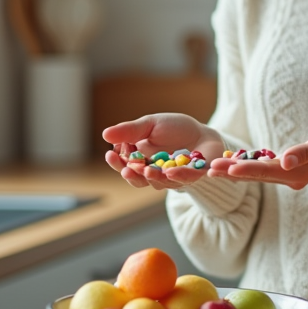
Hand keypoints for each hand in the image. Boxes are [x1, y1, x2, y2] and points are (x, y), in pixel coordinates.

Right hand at [103, 113, 225, 190]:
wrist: (202, 133)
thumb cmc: (174, 129)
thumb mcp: (149, 125)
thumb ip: (130, 131)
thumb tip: (105, 134)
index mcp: (142, 162)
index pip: (126, 167)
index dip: (117, 164)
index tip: (110, 154)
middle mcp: (155, 174)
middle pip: (139, 180)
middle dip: (132, 175)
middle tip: (125, 169)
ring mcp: (173, 178)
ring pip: (160, 183)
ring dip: (153, 178)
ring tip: (147, 170)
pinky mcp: (193, 177)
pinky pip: (185, 179)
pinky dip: (178, 176)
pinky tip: (170, 172)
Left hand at [208, 122, 307, 190]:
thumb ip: (306, 152)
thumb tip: (285, 161)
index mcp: (299, 173)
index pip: (268, 172)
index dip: (247, 169)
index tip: (227, 168)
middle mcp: (291, 178)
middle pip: (257, 176)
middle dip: (232, 172)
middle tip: (208, 169)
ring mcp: (289, 176)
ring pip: (257, 175)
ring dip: (234, 171)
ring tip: (212, 169)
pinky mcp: (286, 170)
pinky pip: (263, 170)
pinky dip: (246, 168)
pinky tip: (230, 164)